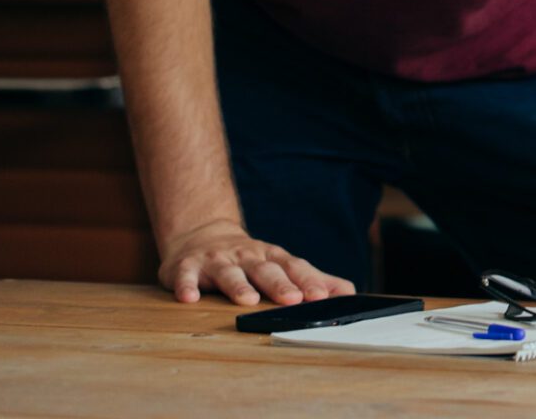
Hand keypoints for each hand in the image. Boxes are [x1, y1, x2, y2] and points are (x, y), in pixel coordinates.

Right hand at [157, 219, 354, 305]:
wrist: (202, 235)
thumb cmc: (250, 258)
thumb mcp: (282, 264)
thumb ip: (314, 279)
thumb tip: (350, 293)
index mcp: (272, 257)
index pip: (294, 268)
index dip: (308, 281)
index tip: (322, 296)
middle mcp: (247, 256)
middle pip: (265, 270)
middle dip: (279, 284)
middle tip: (293, 299)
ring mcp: (217, 260)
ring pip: (228, 272)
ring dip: (238, 286)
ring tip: (247, 301)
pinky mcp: (187, 266)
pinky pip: (185, 276)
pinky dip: (186, 286)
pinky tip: (190, 298)